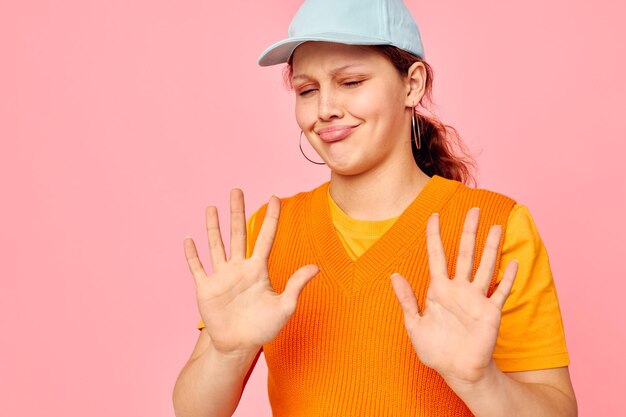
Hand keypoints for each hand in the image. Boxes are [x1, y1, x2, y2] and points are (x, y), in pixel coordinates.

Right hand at [183, 188, 319, 355]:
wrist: (239, 345)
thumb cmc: (263, 328)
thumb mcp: (284, 307)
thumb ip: (296, 285)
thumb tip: (316, 267)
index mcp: (258, 269)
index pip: (266, 237)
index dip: (271, 218)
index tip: (275, 197)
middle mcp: (239, 268)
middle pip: (237, 233)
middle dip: (236, 212)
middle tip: (236, 189)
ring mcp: (222, 276)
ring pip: (216, 245)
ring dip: (213, 227)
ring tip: (212, 207)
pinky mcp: (206, 288)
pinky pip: (197, 268)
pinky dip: (192, 255)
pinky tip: (189, 240)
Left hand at [390, 208, 518, 385]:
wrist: (457, 371)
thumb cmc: (435, 350)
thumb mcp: (414, 324)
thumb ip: (406, 300)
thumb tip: (394, 275)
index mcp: (439, 290)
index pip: (436, 255)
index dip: (434, 235)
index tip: (434, 216)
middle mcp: (458, 289)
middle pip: (464, 253)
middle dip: (468, 231)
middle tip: (473, 209)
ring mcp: (476, 299)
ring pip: (484, 265)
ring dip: (491, 247)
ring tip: (496, 226)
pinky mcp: (491, 312)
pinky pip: (500, 291)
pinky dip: (507, 278)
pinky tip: (513, 262)